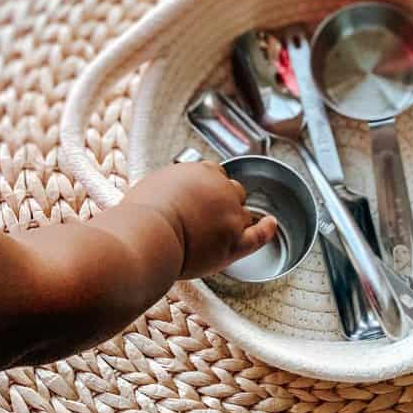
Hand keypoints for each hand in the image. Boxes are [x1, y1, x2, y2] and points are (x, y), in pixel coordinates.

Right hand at [124, 161, 276, 278]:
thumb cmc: (142, 215)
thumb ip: (168, 187)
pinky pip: (259, 234)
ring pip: (242, 214)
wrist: (148, 236)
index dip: (208, 188)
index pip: (214, 174)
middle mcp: (221, 189)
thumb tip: (164, 194)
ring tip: (213, 234)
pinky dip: (267, 229)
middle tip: (205, 217)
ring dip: (233, 221)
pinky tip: (270, 225)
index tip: (201, 196)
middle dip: (222, 203)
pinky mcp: (235, 241)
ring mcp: (231, 215)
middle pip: (232, 192)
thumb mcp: (151, 186)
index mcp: (201, 171)